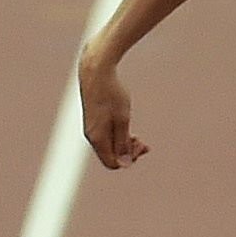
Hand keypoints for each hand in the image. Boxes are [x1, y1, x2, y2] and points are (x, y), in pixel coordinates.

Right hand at [75, 50, 147, 170]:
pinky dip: (117, 136)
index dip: (129, 159)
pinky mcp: (93, 120)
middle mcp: (91, 136)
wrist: (95, 72)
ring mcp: (91, 128)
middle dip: (128, 152)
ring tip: (137, 137)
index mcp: (98, 138)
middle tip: (144, 143)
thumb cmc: (111, 93)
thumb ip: (123, 142)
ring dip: (124, 144)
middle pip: (110, 156)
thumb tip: (124, 164)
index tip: (142, 144)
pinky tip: (126, 126)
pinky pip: (105, 137)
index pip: (113, 163)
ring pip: (108, 146)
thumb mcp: (123, 118)